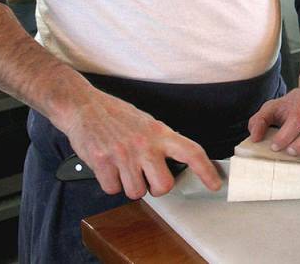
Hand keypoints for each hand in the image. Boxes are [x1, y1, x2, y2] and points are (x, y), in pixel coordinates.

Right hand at [60, 89, 221, 198]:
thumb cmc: (117, 116)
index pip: (192, 152)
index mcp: (160, 133)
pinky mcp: (102, 163)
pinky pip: (113, 190)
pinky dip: (111, 183)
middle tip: (148, 178)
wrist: (84, 106)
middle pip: (164, 185)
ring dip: (130, 186)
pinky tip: (109, 167)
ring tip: (124, 168)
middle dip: (157, 188)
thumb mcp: (148, 123)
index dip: (206, 170)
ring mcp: (123, 155)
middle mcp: (145, 145)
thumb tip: (179, 161)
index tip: (215, 184)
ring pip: (136, 192)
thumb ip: (163, 142)